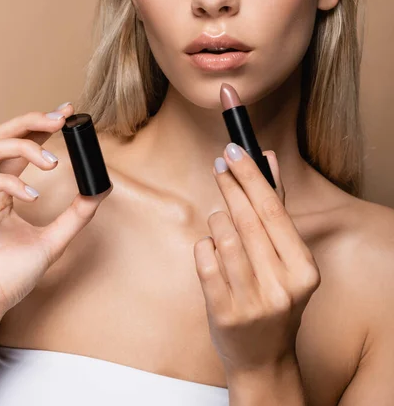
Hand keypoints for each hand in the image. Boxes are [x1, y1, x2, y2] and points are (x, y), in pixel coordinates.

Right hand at [0, 104, 112, 321]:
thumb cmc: (13, 275)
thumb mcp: (53, 240)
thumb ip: (75, 216)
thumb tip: (100, 192)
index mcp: (4, 190)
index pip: (21, 147)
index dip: (41, 127)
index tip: (67, 115)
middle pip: (3, 135)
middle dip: (32, 121)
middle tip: (61, 118)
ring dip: (26, 148)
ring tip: (52, 164)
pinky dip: (13, 183)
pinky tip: (32, 196)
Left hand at [193, 143, 320, 377]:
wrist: (262, 356)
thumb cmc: (274, 297)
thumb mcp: (286, 257)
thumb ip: (277, 206)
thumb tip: (268, 157)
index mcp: (303, 269)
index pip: (273, 210)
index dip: (251, 175)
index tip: (235, 150)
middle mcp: (282, 286)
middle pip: (248, 219)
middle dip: (231, 185)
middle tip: (220, 163)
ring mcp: (252, 301)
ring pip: (223, 236)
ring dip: (218, 218)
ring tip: (221, 218)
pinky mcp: (223, 312)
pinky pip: (204, 260)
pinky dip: (205, 244)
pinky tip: (211, 245)